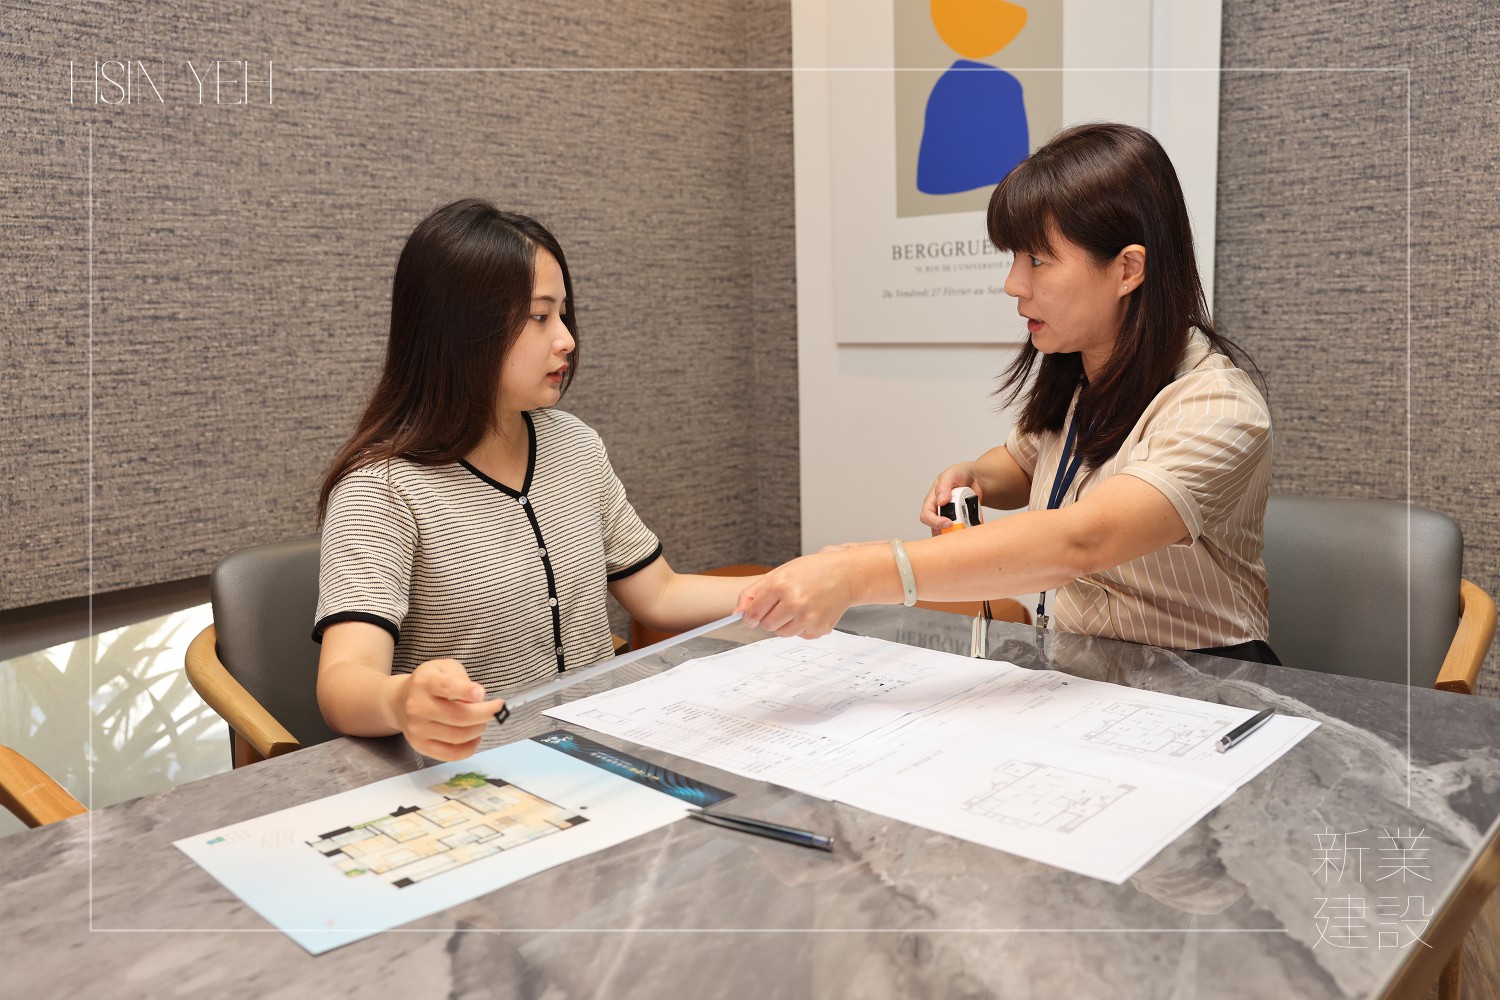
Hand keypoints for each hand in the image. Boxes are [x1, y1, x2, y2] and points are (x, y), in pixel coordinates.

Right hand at [394, 659, 506, 760]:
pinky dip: (469, 748)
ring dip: (479, 730)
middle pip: (458, 716)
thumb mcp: (444, 668)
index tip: (483, 694)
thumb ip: (461, 678)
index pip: (446, 687)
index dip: (466, 691)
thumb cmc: (430, 682)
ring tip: (483, 722)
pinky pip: (449, 754)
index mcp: (425, 682)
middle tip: (496, 709)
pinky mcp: (420, 746)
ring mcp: (417, 728)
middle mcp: (417, 706)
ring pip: (457, 736)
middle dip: (485, 714)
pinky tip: (475, 738)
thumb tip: (478, 698)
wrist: (399, 701)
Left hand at [735, 550, 857, 638]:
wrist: (846, 574)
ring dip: (785, 624)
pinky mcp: (819, 628)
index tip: (753, 616)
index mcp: (780, 585)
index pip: (754, 613)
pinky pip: (800, 635)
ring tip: (797, 607)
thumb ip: (754, 592)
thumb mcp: (779, 573)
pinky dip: (801, 627)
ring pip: (782, 633)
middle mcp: (794, 602)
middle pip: (767, 625)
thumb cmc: (812, 570)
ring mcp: (808, 617)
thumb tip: (738, 612)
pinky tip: (810, 611)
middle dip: (769, 617)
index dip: (751, 616)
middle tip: (782, 605)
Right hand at [920, 463, 982, 533]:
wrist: (975, 478)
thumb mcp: (951, 475)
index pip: (926, 516)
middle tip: (960, 527)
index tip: (948, 522)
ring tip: (967, 528)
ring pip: (948, 532)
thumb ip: (944, 486)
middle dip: (947, 531)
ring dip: (957, 533)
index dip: (935, 522)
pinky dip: (966, 531)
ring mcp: (949, 517)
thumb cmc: (960, 474)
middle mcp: (938, 511)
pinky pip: (961, 531)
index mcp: (932, 500)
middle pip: (936, 528)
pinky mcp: (960, 521)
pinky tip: (973, 526)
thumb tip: (940, 501)